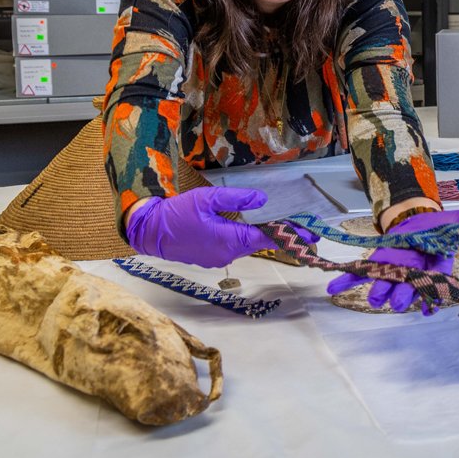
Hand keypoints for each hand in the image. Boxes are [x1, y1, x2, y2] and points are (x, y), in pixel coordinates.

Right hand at [125, 186, 315, 268]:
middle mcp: (227, 253)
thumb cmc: (177, 213)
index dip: (289, 233)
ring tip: (282, 227)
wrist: (149, 231)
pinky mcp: (210, 258)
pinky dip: (245, 239)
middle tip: (303, 229)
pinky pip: (234, 247)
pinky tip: (250, 229)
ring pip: (247, 245)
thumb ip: (236, 199)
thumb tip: (262, 200)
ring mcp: (218, 258)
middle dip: (280, 235)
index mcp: (229, 240)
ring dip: (262, 236)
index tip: (310, 232)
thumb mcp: (207, 199)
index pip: (266, 237)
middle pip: (259, 242)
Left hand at [325, 197, 458, 313]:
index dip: (432, 294)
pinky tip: (333, 287)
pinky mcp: (376, 263)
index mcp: (435, 266)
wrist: (418, 224)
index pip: (436, 282)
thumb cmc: (440, 229)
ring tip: (373, 296)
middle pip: (408, 290)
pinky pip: (360, 274)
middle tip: (396, 300)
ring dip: (378, 290)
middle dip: (402, 295)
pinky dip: (346, 280)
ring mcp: (393, 271)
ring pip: (384, 285)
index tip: (429, 305)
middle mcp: (414, 274)